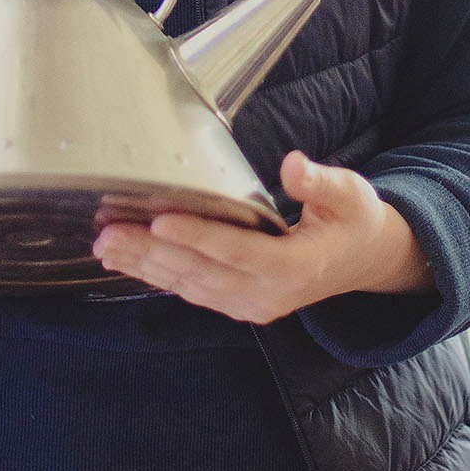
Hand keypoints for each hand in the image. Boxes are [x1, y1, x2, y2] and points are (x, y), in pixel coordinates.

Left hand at [92, 150, 435, 324]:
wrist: (364, 261)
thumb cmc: (354, 220)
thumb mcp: (351, 194)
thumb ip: (320, 182)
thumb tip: (293, 165)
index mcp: (294, 268)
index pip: (237, 252)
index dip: (197, 236)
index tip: (159, 219)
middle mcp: (267, 295)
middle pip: (201, 273)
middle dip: (151, 252)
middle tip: (108, 233)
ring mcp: (251, 305)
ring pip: (190, 286)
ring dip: (145, 266)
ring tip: (105, 246)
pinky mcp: (239, 304)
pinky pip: (193, 292)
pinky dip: (158, 276)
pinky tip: (129, 261)